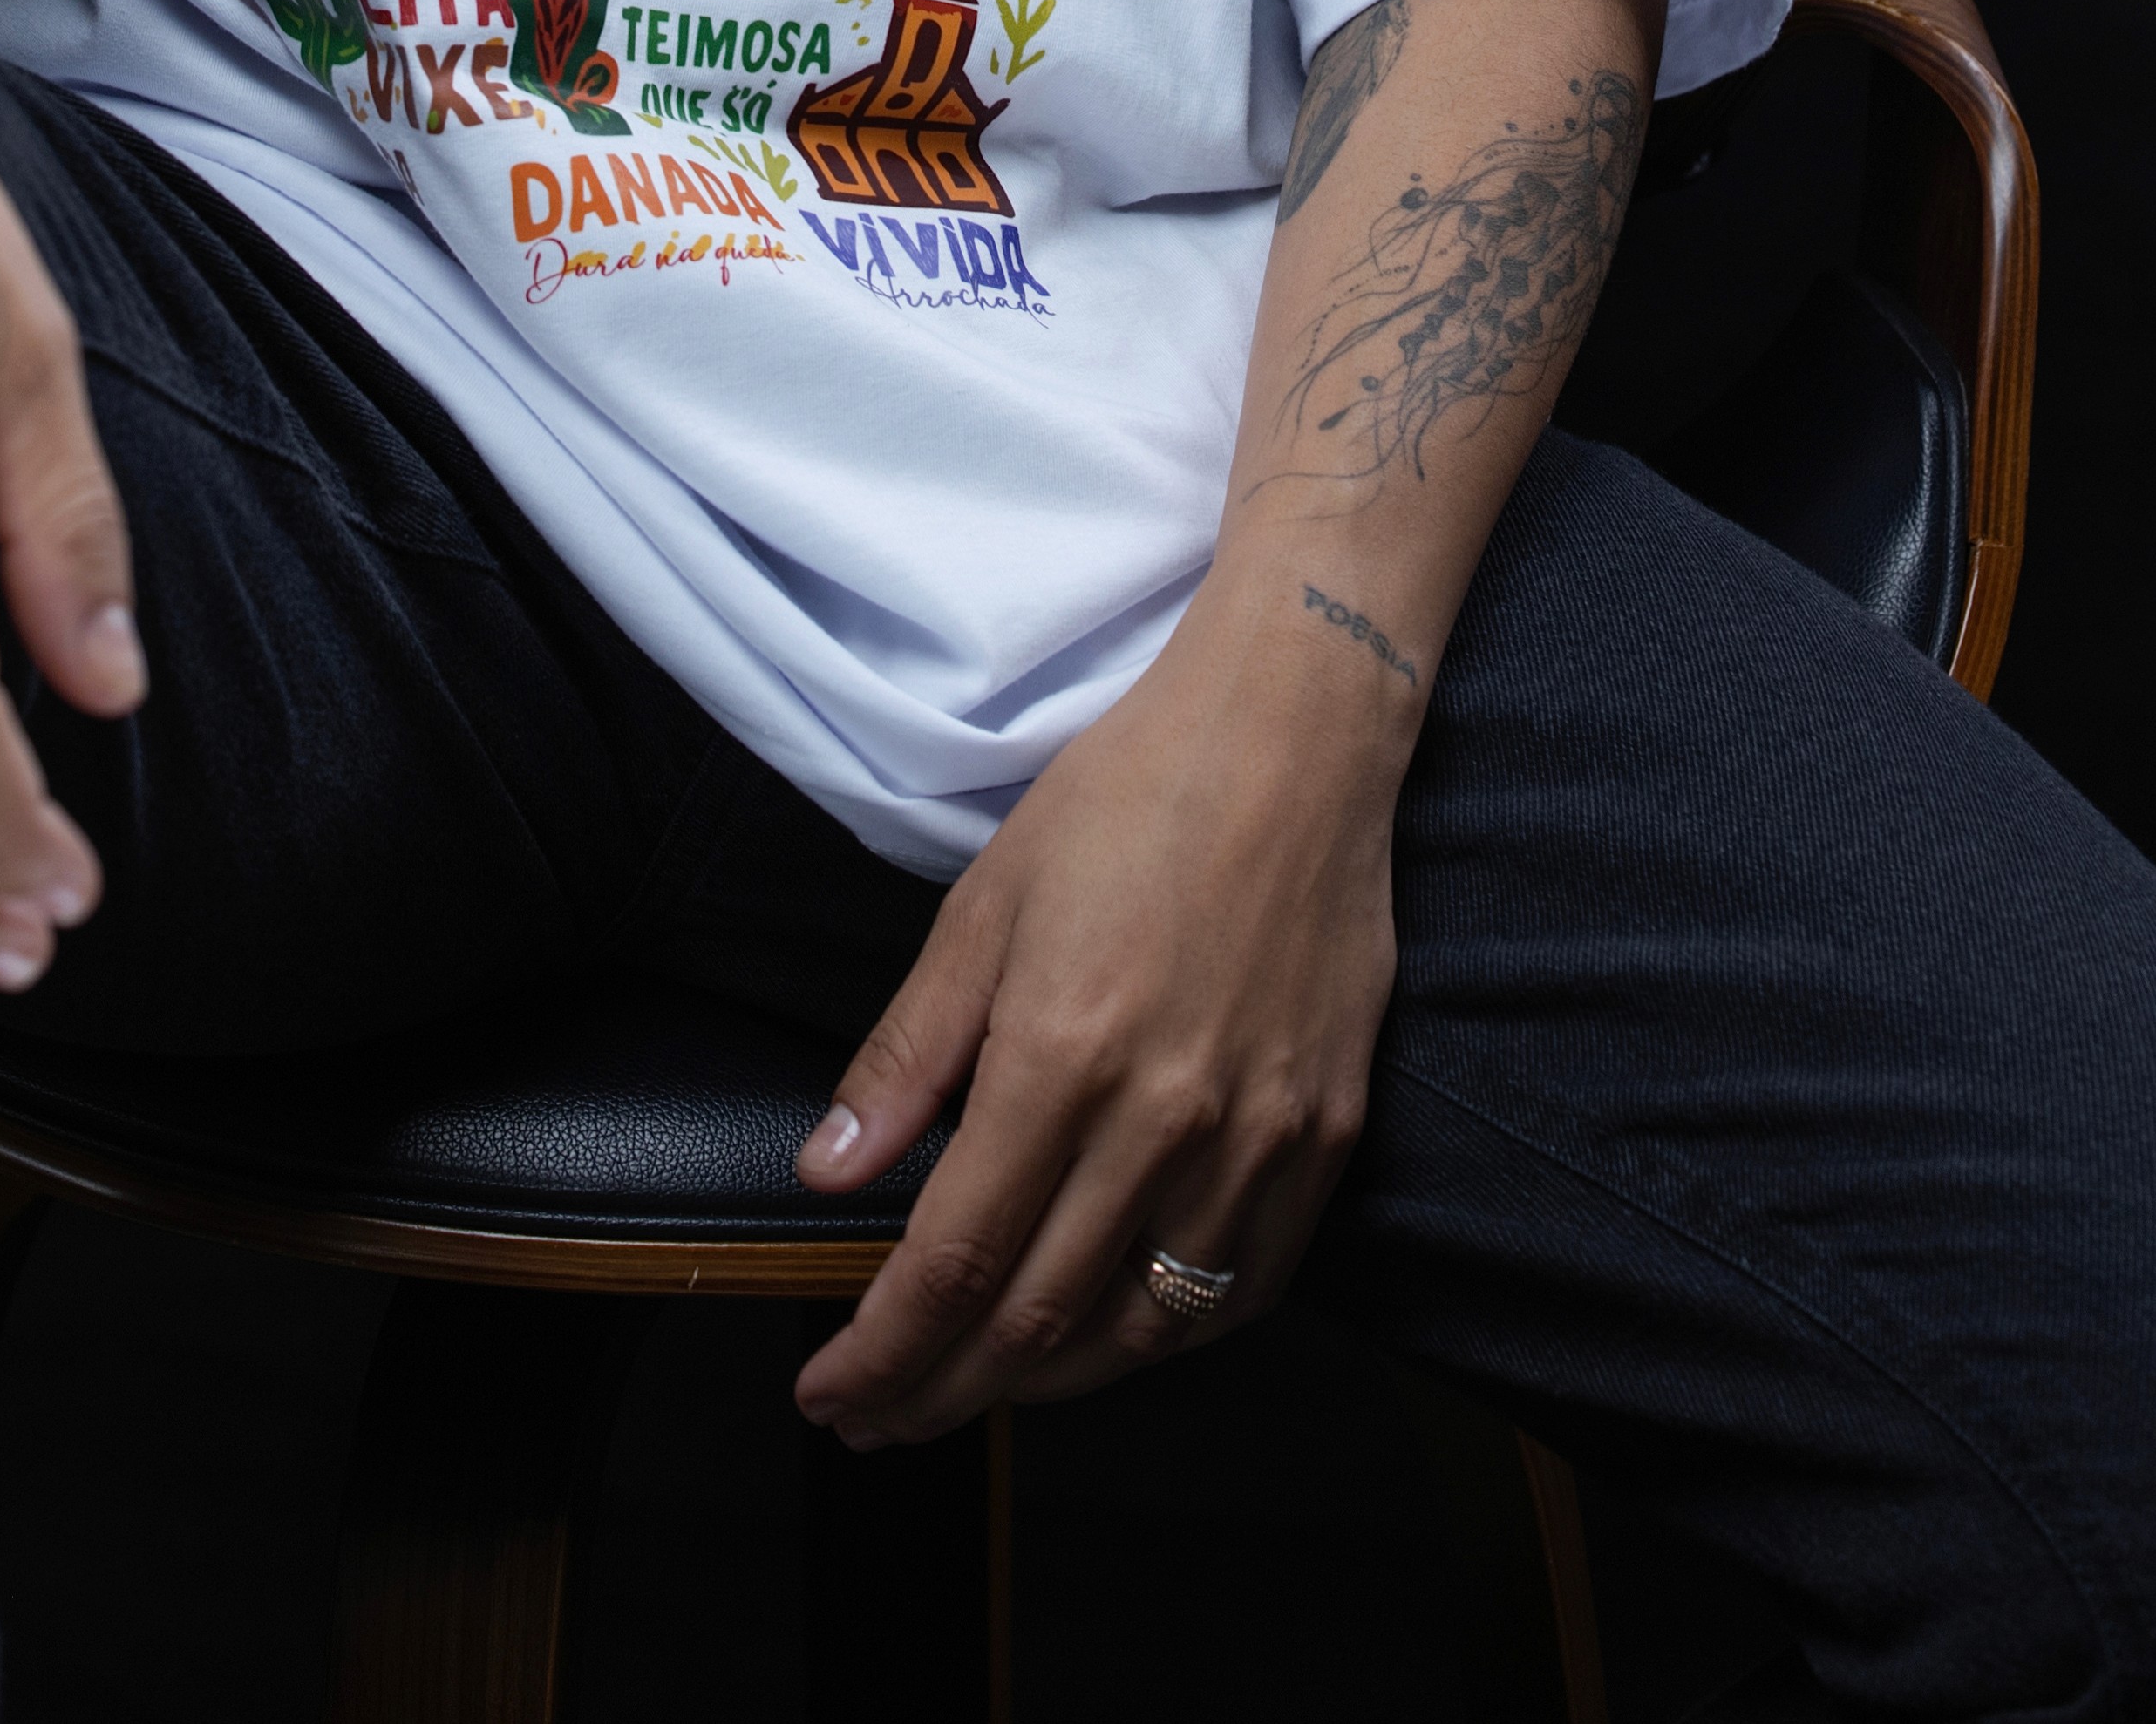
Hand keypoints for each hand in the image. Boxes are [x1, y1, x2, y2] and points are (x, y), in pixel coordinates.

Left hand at [789, 590, 1403, 1444]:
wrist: (1293, 738)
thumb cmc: (1129, 799)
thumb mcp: (984, 907)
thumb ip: (908, 1056)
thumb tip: (828, 1174)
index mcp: (1063, 1057)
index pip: (954, 1263)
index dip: (883, 1350)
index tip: (828, 1390)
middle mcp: (1165, 1119)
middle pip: (1038, 1320)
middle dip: (942, 1390)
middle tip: (880, 1416)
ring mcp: (1259, 1138)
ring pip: (1141, 1331)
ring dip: (1045, 1385)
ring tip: (974, 1389)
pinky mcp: (1327, 1136)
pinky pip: (1243, 1291)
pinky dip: (1163, 1340)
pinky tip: (1110, 1339)